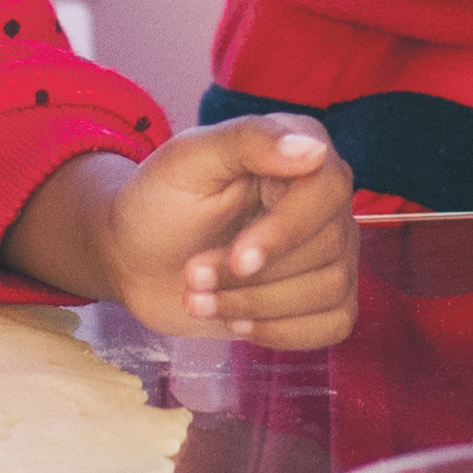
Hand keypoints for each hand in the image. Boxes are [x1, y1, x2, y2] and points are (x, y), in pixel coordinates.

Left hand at [0, 117, 359, 346]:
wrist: (137, 257)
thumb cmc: (159, 202)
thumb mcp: (188, 161)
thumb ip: (247, 141)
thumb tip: (312, 149)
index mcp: (301, 149)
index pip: (328, 189)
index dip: (287, 231)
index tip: (239, 259)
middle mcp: (326, 199)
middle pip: (327, 248)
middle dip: (252, 277)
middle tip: (193, 277)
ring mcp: (331, 250)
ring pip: (329, 290)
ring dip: (257, 306)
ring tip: (201, 300)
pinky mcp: (322, 297)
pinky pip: (336, 324)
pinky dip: (283, 332)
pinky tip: (238, 322)